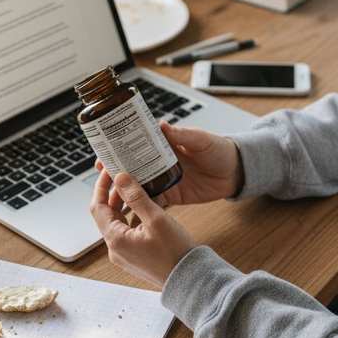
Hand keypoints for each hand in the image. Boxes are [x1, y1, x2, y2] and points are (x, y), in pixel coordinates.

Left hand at [89, 170, 196, 287]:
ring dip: (123, 206)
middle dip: (113, 194)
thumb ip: (136, 197)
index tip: (109, 171)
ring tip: (135, 189)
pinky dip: (131, 218)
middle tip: (123, 176)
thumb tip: (120, 179)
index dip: (101, 187)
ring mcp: (124, 255)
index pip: (97, 207)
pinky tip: (144, 209)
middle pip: (106, 215)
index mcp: (115, 240)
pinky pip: (126, 233)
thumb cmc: (175, 252)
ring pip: (117, 223)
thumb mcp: (156, 219)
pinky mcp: (134, 257)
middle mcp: (115, 249)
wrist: (189, 279)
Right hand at [109, 122, 244, 211]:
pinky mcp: (172, 196)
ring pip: (139, 186)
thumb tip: (162, 125)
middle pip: (133, 167)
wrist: (236, 172)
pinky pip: (153, 203)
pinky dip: (141, 207)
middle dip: (117, 171)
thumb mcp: (201, 139)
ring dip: (125, 190)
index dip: (120, 148)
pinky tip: (128, 212)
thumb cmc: (220, 150)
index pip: (137, 145)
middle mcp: (161, 162)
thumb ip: (181, 135)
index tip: (106, 152)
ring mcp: (165, 180)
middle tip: (101, 175)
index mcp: (165, 144)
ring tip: (109, 196)